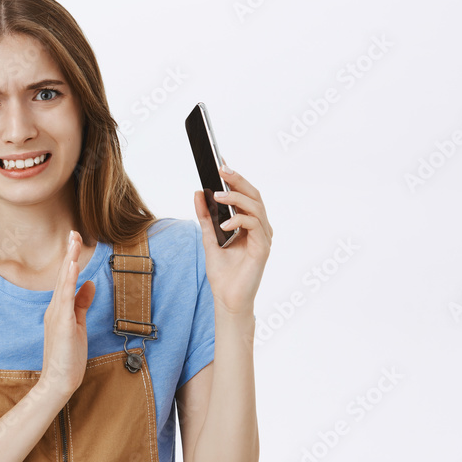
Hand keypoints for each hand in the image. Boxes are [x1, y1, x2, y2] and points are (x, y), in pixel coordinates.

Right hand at [40, 231, 95, 398]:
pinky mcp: (62, 324)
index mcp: (59, 309)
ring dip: (69, 262)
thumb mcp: (78, 324)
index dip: (71, 259)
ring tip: (73, 243)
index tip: (75, 241)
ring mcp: (57, 316)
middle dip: (69, 254)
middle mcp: (55, 309)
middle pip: (63, 276)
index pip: (66, 279)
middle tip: (74, 233)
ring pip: (64, 283)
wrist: (58, 381)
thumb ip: (82, 303)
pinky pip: (65, 299)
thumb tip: (90, 283)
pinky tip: (73, 268)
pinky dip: (69, 282)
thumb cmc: (67, 357)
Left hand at [192, 160, 271, 315]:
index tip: (221, 162)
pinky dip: (239, 221)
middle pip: (254, 196)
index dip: (236, 178)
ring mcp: (263, 238)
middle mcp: (260, 228)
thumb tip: (198, 193)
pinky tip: (224, 224)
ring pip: (256, 207)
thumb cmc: (222, 273)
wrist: (227, 299)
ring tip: (218, 196)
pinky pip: (254, 226)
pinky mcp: (263, 249)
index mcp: (249, 224)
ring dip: (236, 199)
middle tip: (222, 169)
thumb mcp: (209, 239)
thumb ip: (205, 217)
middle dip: (238, 180)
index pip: (245, 195)